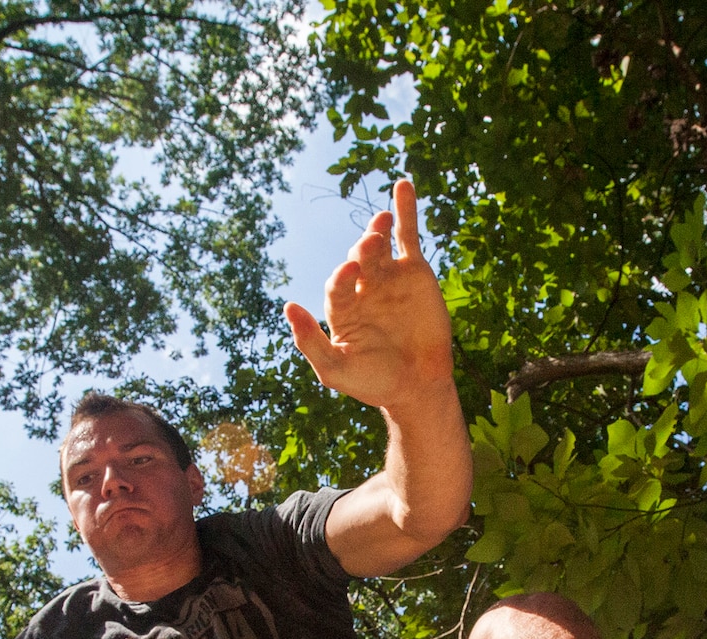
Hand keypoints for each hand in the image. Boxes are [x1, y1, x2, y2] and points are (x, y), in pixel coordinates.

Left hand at [285, 180, 453, 417]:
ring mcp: (387, 277)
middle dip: (361, 252)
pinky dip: (406, 210)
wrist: (418, 386)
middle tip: (367, 248)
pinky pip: (408, 236)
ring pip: (378, 245)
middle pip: (357, 260)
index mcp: (341, 308)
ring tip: (380, 221)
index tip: (348, 273)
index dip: (341, 277)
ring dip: (376, 230)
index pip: (336, 285)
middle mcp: (361, 288)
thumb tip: (288, 307)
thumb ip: (311, 342)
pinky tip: (403, 185)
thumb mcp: (336, 369)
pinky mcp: (414, 271)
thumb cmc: (373, 382)